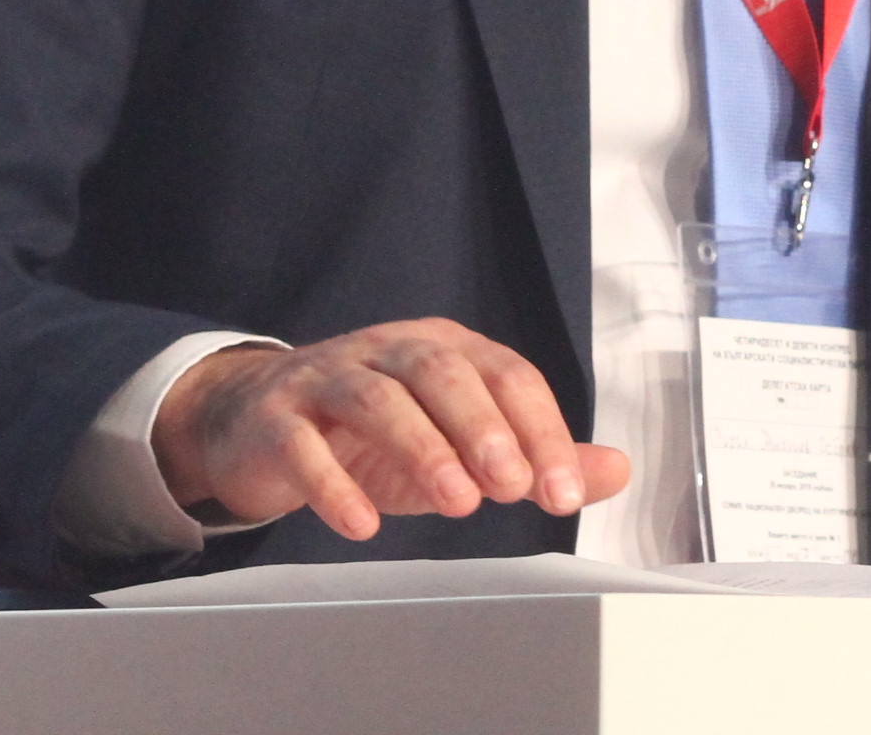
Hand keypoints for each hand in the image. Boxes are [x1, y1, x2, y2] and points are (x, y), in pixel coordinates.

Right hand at [151, 320, 631, 541]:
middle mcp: (387, 351)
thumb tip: (614, 471)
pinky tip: (362, 523)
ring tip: (457, 502)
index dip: (539, 429)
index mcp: (444, 348)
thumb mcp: (458, 444)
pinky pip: (303, 442)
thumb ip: (532, 455)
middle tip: (513, 486)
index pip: (505, 374)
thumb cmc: (370, 434)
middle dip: (483, 426)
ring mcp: (327, 377)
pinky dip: (333, 481)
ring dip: (421, 447)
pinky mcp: (276, 418)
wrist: (255, 422)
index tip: (563, 491)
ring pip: (376, 395)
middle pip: (441, 370)